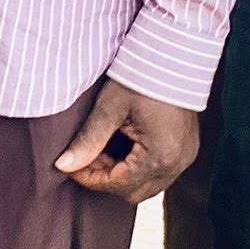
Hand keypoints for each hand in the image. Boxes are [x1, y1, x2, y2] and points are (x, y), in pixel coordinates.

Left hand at [53, 79, 197, 202]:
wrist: (173, 55)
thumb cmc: (140, 75)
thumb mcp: (109, 106)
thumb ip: (88, 139)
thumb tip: (63, 166)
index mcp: (160, 156)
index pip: (119, 184)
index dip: (90, 178)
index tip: (69, 166)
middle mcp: (177, 164)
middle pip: (134, 193)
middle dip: (105, 178)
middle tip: (86, 155)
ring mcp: (185, 159)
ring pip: (147, 185)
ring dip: (121, 174)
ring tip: (101, 147)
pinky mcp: (186, 150)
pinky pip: (158, 173)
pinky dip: (136, 166)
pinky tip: (120, 144)